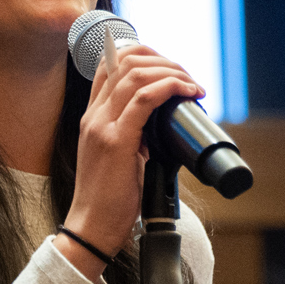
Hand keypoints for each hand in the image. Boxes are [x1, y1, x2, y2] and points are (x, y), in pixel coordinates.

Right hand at [58, 42, 201, 277]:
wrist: (91, 228)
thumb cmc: (109, 200)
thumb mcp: (119, 158)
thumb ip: (135, 135)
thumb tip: (167, 124)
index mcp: (92, 117)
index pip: (109, 65)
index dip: (143, 56)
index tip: (169, 69)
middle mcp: (94, 116)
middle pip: (126, 62)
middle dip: (164, 61)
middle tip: (188, 78)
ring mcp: (102, 126)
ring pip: (137, 75)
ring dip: (172, 72)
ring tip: (192, 85)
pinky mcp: (116, 141)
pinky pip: (146, 99)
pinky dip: (171, 88)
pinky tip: (187, 92)